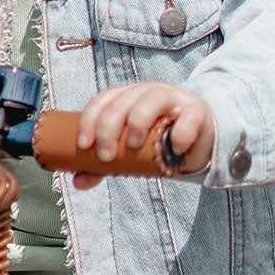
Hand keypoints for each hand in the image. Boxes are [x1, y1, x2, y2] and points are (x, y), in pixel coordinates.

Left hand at [73, 82, 214, 189]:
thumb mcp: (127, 154)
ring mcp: (172, 99)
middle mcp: (147, 92)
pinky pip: (188, 118)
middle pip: (122, 102)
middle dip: (108, 128)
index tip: (83, 145)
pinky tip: (174, 149)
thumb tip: (78, 182)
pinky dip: (180, 134)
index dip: (90, 120)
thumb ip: (103, 166)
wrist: (197, 140)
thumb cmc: (155, 143)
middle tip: (106, 157)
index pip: (103, 100)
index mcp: (127, 98)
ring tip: (134, 146)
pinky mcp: (196, 112)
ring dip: (138, 121)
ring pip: (152, 98)